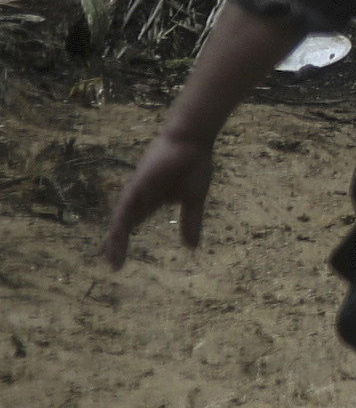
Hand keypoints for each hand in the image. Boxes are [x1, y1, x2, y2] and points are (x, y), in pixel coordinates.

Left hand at [100, 130, 217, 267]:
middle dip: (115, 244)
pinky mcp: (138, 184)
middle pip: (122, 225)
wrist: (194, 142)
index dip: (122, 241)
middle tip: (112, 265)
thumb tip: (191, 247)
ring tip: (109, 257)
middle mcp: (139, 198)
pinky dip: (120, 221)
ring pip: (120, 219)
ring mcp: (136, 191)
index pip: (131, 225)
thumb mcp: (194, 200)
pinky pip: (125, 206)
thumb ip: (190, 222)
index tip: (114, 259)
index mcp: (151, 202)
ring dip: (114, 238)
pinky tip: (116, 235)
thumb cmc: (194, 165)